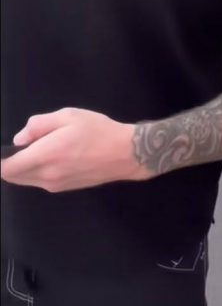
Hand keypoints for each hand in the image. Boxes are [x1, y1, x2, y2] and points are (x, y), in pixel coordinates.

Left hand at [0, 108, 147, 191]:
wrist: (125, 154)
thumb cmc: (98, 130)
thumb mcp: (68, 116)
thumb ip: (38, 125)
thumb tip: (20, 139)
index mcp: (45, 155)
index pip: (6, 168)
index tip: (3, 151)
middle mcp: (46, 175)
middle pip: (12, 176)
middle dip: (9, 162)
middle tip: (25, 144)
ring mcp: (54, 185)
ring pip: (25, 179)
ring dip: (23, 167)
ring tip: (42, 147)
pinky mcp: (62, 189)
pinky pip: (39, 181)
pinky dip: (36, 170)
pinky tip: (54, 156)